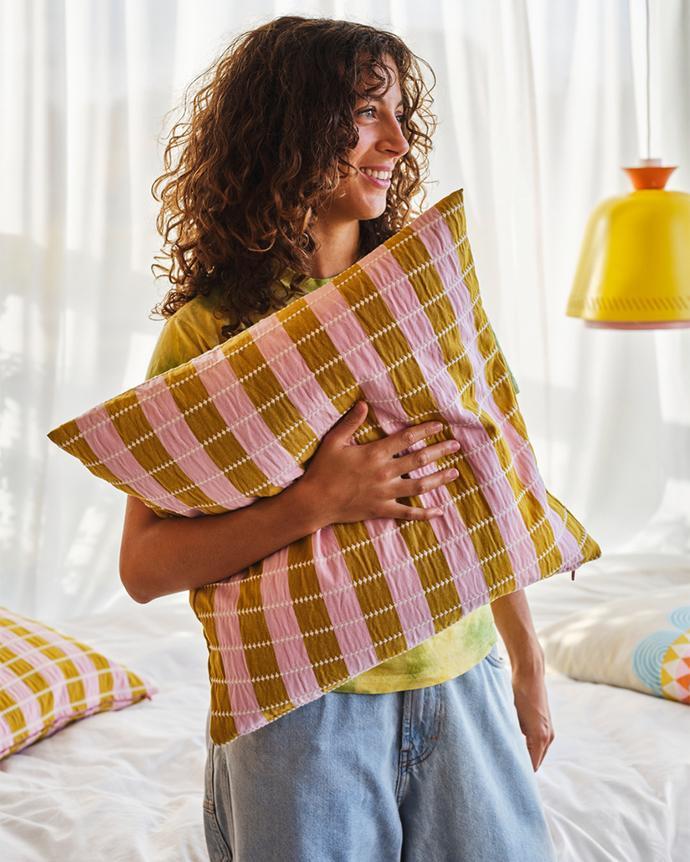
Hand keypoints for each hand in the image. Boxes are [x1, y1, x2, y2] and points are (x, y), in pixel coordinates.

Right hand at [300, 401, 460, 524]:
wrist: (315, 501)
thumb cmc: (323, 469)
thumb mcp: (334, 441)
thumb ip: (351, 422)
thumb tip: (364, 403)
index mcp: (375, 454)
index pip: (406, 438)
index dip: (425, 430)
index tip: (439, 426)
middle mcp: (384, 473)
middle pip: (419, 459)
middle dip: (440, 451)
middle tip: (456, 445)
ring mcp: (385, 493)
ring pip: (419, 486)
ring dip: (439, 478)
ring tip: (454, 472)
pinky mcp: (382, 510)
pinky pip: (409, 513)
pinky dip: (426, 513)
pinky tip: (440, 511)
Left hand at [510, 648, 554, 771]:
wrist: (530, 674)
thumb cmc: (518, 693)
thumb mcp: (512, 717)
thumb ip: (513, 737)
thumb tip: (508, 754)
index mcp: (539, 738)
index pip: (532, 766)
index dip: (521, 775)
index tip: (510, 782)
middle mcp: (548, 737)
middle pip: (536, 762)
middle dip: (524, 769)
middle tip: (506, 776)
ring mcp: (549, 731)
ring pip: (537, 753)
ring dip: (526, 758)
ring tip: (509, 763)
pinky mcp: (546, 725)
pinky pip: (538, 744)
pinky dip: (529, 749)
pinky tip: (516, 747)